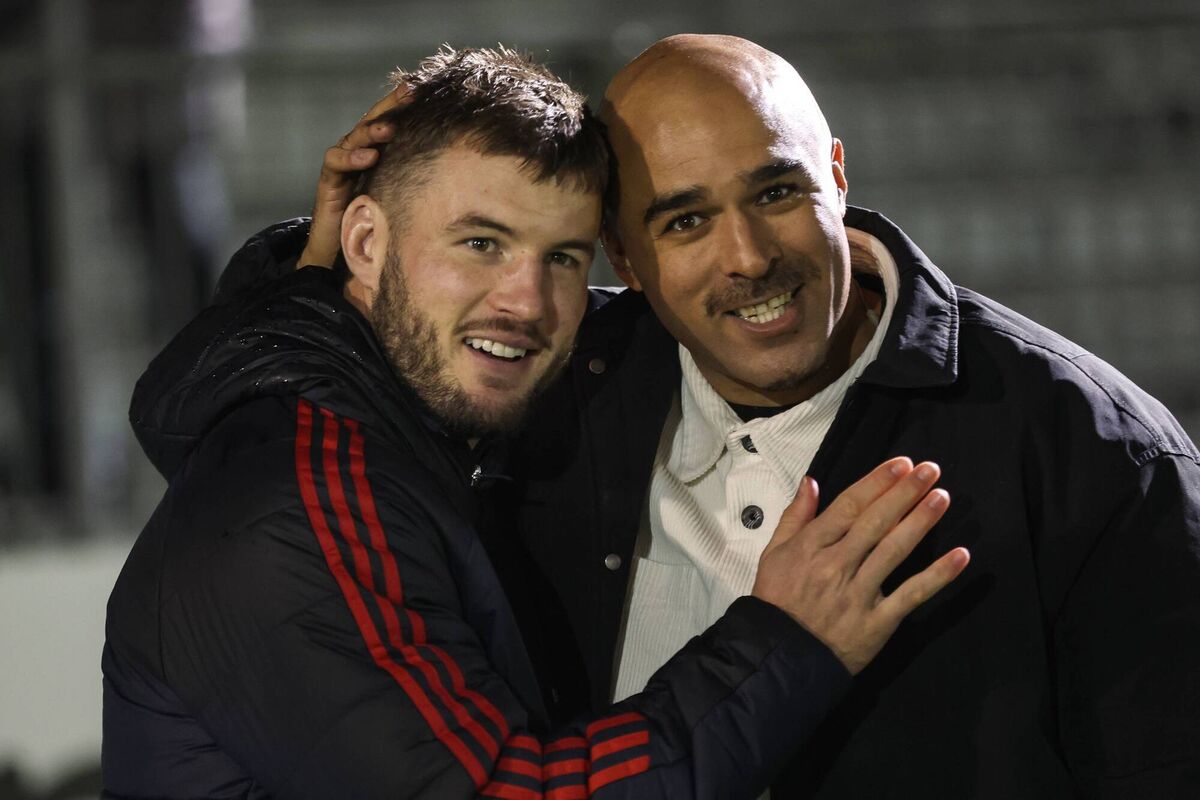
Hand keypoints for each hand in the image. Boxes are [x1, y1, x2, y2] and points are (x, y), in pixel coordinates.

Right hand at [297, 85, 410, 268]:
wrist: (339, 247)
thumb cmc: (376, 220)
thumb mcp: (401, 194)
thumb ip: (417, 179)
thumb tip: (458, 171)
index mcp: (378, 151)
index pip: (392, 120)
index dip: (406, 105)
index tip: (427, 89)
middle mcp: (359, 151)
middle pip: (374, 119)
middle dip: (392, 104)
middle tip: (410, 92)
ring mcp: (342, 162)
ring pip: (355, 136)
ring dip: (373, 130)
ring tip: (391, 128)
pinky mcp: (329, 179)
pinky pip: (336, 161)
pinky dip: (351, 157)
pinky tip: (369, 156)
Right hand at [751, 457, 968, 674]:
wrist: (779, 656)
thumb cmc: (777, 601)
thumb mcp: (773, 553)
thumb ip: (795, 516)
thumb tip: (812, 482)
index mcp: (810, 547)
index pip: (849, 506)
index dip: (878, 482)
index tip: (902, 464)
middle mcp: (836, 565)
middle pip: (875, 522)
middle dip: (904, 493)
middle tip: (930, 470)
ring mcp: (858, 594)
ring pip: (894, 551)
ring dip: (920, 522)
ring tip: (942, 498)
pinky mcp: (877, 621)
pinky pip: (911, 595)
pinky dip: (937, 576)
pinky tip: (960, 555)